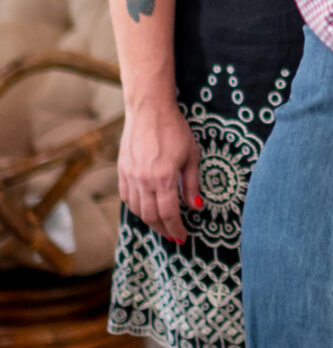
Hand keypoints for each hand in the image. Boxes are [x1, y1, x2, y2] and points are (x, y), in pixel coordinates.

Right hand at [116, 97, 201, 240]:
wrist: (149, 110)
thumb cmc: (174, 130)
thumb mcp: (191, 156)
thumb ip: (192, 184)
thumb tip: (196, 206)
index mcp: (163, 178)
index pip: (169, 214)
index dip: (176, 229)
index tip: (183, 237)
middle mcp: (143, 180)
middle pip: (151, 216)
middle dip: (164, 229)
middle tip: (173, 235)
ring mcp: (130, 176)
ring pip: (137, 209)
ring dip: (150, 221)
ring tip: (162, 224)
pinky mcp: (122, 170)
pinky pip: (126, 197)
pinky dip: (136, 208)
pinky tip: (146, 209)